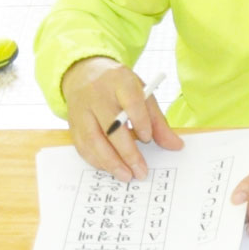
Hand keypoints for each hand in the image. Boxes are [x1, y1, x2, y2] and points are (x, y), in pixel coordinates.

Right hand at [62, 57, 179, 180]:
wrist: (84, 73)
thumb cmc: (118, 87)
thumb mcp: (142, 94)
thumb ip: (158, 121)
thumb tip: (176, 145)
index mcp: (120, 81)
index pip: (131, 101)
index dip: (140, 121)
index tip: (148, 138)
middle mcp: (98, 94)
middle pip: (111, 125)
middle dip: (127, 152)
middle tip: (140, 171)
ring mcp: (82, 109)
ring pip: (93, 139)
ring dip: (110, 162)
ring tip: (126, 176)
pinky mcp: (73, 123)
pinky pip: (82, 146)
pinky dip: (96, 160)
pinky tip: (110, 168)